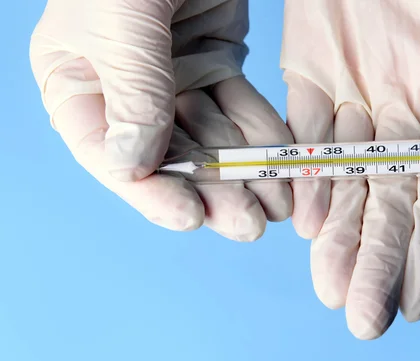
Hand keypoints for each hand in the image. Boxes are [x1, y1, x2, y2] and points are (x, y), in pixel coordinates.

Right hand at [30, 0, 292, 238]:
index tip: (190, 216)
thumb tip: (134, 165)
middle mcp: (126, 89)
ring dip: (245, 172)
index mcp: (80, 84)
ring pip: (211, 139)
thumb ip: (132, 91)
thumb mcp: (122, 20)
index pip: (111, 154)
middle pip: (170, 156)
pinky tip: (283, 162)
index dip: (151, 191)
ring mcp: (174, 79)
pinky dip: (261, 135)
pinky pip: (240, 108)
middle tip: (248, 224)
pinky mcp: (216, 62)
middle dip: (212, 191)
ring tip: (277, 203)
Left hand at [281, 0, 419, 338]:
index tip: (415, 302)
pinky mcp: (310, 78)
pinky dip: (303, 176)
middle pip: (392, 202)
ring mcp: (357, 100)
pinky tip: (301, 218)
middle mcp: (407, 117)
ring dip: (338, 235)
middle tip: (362, 316)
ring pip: (346, 182)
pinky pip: (304, 137)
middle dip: (379, 259)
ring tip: (329, 287)